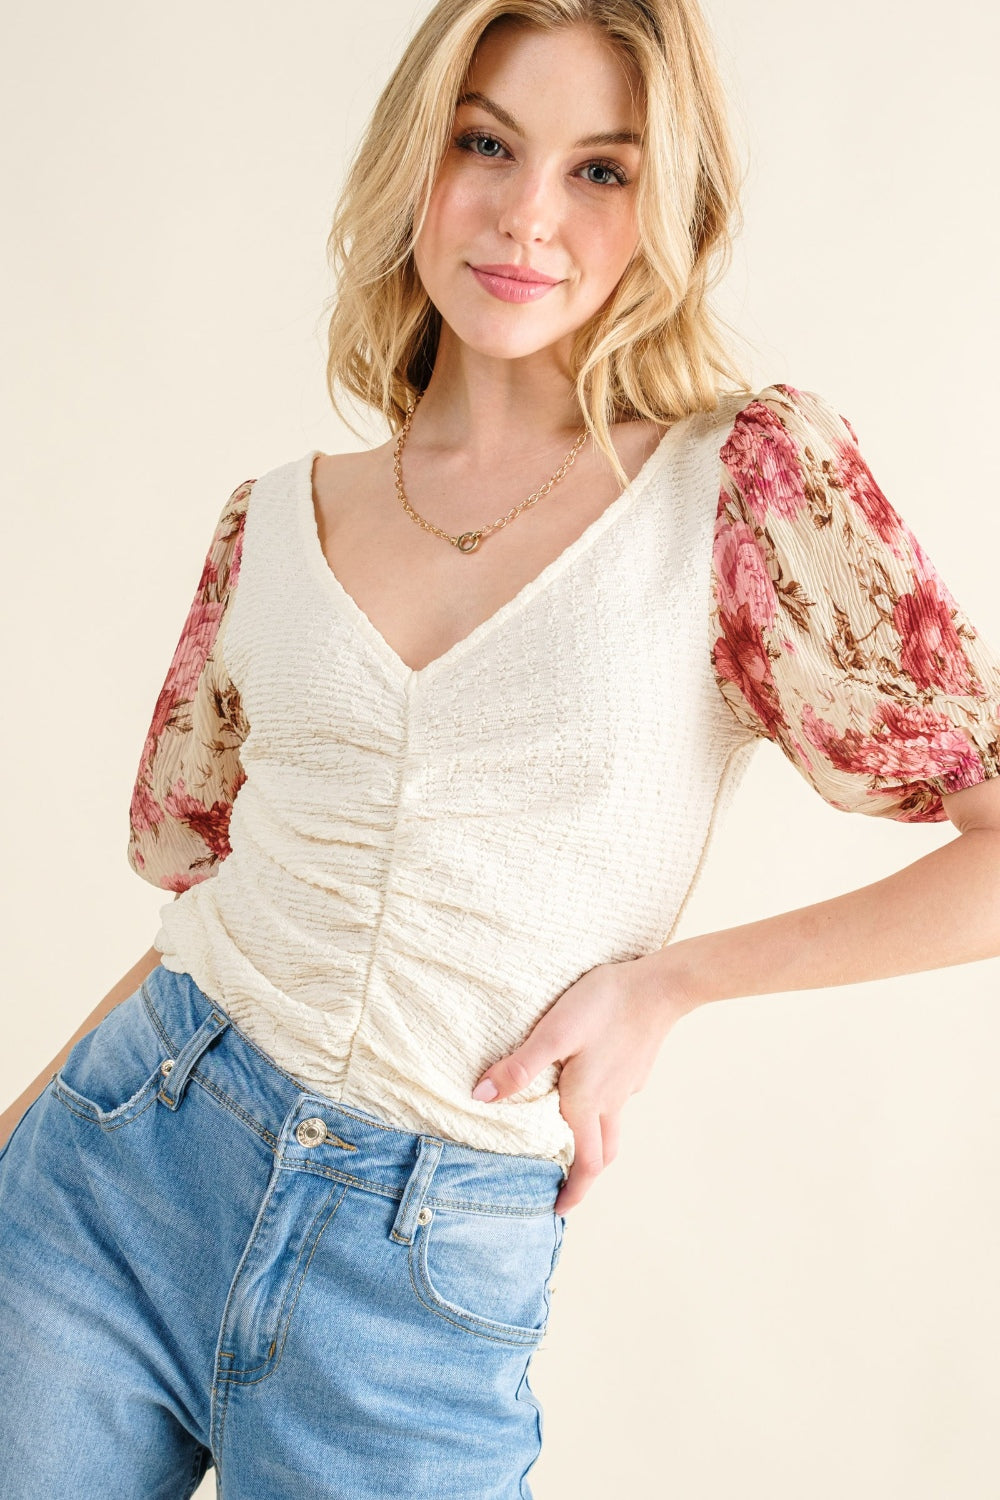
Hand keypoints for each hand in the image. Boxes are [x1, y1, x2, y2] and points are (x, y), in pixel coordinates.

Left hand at [470, 952, 698, 1213]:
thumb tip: (480, 1098)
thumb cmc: (604, 1005)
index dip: (573, 1192)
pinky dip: (602, 1110)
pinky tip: (589, 1087)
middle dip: (584, 1175)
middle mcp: (609, 1102)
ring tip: (572, 1142)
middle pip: (601, 1153)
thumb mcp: (554, 1033)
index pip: (585, 1165)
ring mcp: (627, 1085)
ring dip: (594, 1145)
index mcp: (586, 1102)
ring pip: (611, 1127)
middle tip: (564, 1184)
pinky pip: (617, 1100)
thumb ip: (519, 1067)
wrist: (660, 986)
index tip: (558, 1209)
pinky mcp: (636, 1068)